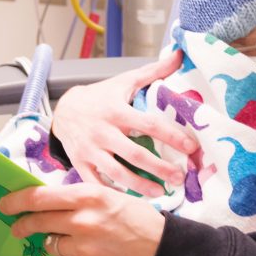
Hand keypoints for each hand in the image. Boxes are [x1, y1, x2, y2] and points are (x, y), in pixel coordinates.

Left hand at [0, 183, 164, 255]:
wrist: (161, 251)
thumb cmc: (134, 219)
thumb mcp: (107, 196)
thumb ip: (76, 198)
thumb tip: (43, 200)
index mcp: (89, 196)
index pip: (41, 197)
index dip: (18, 201)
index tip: (5, 203)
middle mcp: (83, 221)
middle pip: (38, 221)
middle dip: (23, 224)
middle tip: (17, 226)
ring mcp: (84, 249)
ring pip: (50, 244)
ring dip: (55, 242)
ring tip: (77, 240)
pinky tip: (86, 254)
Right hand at [52, 50, 197, 196]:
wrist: (64, 109)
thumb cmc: (100, 96)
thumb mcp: (124, 81)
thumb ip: (153, 72)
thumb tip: (179, 55)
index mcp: (116, 111)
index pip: (149, 124)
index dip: (171, 136)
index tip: (191, 147)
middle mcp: (103, 132)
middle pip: (135, 155)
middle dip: (160, 168)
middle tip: (180, 177)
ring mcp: (90, 150)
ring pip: (117, 173)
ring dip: (141, 186)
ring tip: (160, 192)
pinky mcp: (80, 163)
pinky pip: (97, 183)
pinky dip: (113, 193)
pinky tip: (130, 200)